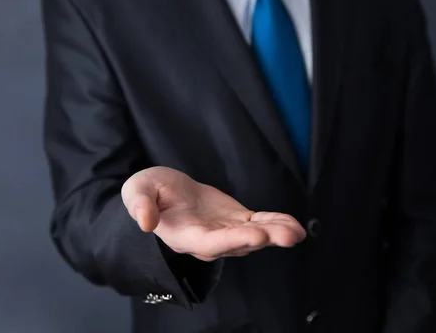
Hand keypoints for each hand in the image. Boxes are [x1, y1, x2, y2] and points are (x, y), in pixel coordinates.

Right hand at [121, 166, 306, 260]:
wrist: (163, 191)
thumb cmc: (148, 191)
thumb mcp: (138, 190)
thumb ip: (140, 205)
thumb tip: (145, 223)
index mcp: (184, 235)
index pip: (211, 242)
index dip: (233, 240)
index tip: (256, 236)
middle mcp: (208, 240)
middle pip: (239, 244)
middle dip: (264, 239)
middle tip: (289, 236)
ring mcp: (224, 231)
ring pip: (253, 236)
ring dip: (276, 233)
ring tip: (297, 231)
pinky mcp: (236, 220)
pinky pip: (258, 223)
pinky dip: (276, 223)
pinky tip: (294, 224)